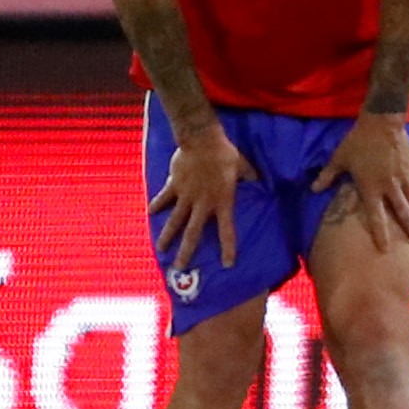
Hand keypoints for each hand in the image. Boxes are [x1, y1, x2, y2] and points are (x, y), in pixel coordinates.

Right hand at [150, 127, 258, 267]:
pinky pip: (164, 198)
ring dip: (167, 236)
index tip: (227, 264)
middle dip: (186, 252)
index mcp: (222, 201)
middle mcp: (202, 204)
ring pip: (174, 221)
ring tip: (160, 250)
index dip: (228, 248)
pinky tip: (150, 213)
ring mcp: (185, 196)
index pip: (227, 230)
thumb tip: (258, 179)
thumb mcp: (243, 166)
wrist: (201, 140)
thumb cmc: (225, 154)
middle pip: (193, 233)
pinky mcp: (173, 185)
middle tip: (180, 267)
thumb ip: (249, 176)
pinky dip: (157, 204)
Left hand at [312, 113, 408, 250]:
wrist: (381, 122)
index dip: (381, 234)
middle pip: (403, 213)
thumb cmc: (358, 142)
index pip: (376, 217)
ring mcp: (404, 176)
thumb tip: (313, 189)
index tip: (386, 249)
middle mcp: (390, 186)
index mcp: (371, 188)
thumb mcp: (339, 159)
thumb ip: (328, 176)